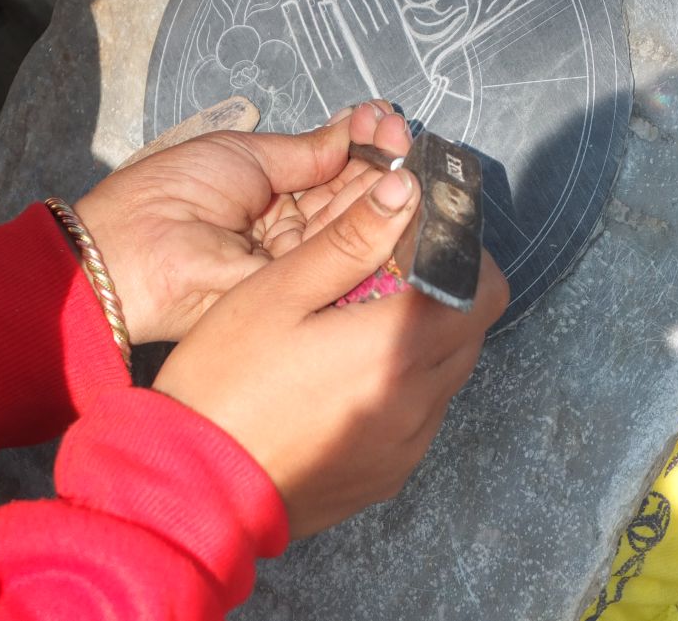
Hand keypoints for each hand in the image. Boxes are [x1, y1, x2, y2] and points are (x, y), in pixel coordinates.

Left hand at [74, 102, 410, 343]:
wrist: (131, 253)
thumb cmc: (172, 194)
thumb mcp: (244, 155)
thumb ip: (306, 151)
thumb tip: (353, 128)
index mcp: (273, 194)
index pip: (333, 167)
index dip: (363, 142)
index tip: (383, 119)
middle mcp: (293, 230)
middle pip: (353, 195)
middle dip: (381, 161)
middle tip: (404, 137)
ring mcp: (299, 261)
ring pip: (356, 224)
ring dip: (384, 188)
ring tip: (408, 156)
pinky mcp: (303, 290)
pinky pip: (346, 258)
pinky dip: (376, 225)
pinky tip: (401, 193)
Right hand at [152, 162, 508, 537]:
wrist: (194, 484)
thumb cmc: (227, 380)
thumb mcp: (278, 292)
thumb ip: (349, 240)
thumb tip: (405, 191)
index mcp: (397, 348)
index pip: (483, 291)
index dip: (464, 257)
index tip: (426, 241)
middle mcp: (419, 402)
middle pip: (471, 331)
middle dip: (443, 294)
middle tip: (385, 276)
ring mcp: (407, 445)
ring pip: (448, 375)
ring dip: (423, 341)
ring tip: (359, 329)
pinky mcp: (389, 475)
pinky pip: (422, 416)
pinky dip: (404, 386)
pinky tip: (347, 380)